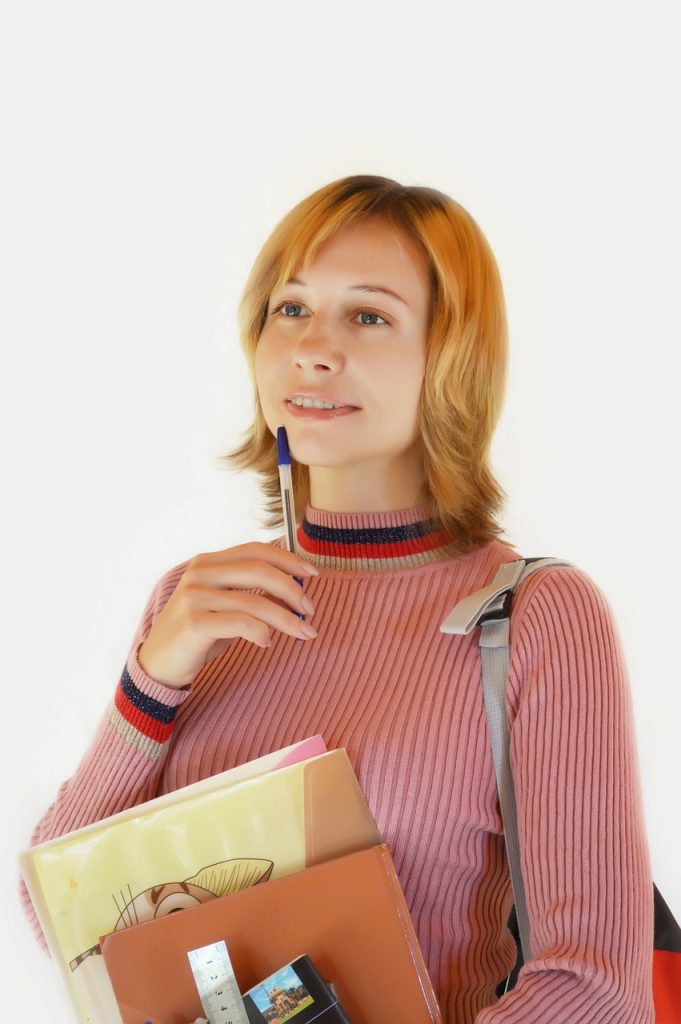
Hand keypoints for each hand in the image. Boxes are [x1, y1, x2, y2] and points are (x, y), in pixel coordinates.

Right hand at [137, 542, 318, 688]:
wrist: (159, 663)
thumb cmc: (199, 633)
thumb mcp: (227, 606)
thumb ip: (253, 592)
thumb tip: (295, 586)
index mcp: (208, 563)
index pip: (255, 550)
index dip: (287, 559)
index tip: (312, 573)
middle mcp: (200, 573)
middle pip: (259, 570)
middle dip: (292, 589)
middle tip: (310, 609)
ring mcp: (194, 596)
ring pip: (255, 601)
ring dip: (286, 618)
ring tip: (303, 632)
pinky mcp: (194, 622)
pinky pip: (241, 623)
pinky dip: (262, 633)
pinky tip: (267, 642)